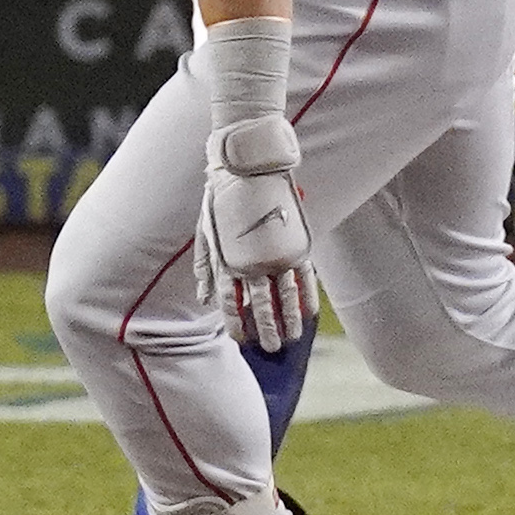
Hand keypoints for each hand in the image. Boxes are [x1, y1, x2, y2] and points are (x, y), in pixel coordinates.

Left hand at [194, 116, 320, 349]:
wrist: (247, 167)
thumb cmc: (222, 198)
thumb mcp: (206, 231)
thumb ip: (205, 267)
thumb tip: (204, 298)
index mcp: (227, 260)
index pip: (231, 302)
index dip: (237, 323)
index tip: (242, 340)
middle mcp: (251, 261)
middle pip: (260, 304)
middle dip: (266, 329)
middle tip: (271, 348)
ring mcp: (275, 253)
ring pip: (284, 295)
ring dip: (288, 320)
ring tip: (293, 338)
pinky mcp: (294, 242)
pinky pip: (304, 276)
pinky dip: (307, 296)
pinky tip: (309, 313)